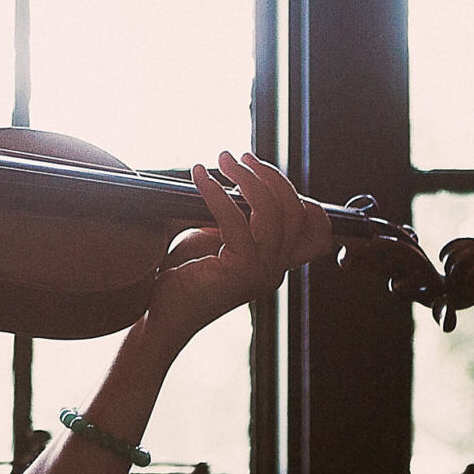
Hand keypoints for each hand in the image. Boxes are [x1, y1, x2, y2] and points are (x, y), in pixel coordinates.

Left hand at [144, 151, 330, 348]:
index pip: (313, 230)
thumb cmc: (180, 279)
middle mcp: (275, 270)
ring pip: (273, 211)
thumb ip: (232, 217)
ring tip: (220, 159)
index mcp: (274, 264)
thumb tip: (230, 179)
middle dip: (268, 174)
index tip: (262, 169)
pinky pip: (236, 219)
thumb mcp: (211, 239)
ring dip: (246, 176)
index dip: (298, 195)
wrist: (159, 317)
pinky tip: (199, 177)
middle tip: (236, 156)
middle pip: (294, 211)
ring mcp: (263, 272)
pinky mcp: (242, 272)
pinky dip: (217, 192)